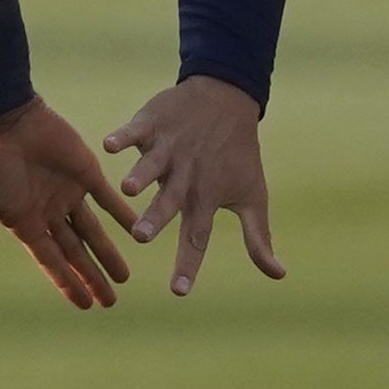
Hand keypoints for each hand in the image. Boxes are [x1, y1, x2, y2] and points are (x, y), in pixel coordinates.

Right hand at [0, 99, 132, 309]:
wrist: (5, 121)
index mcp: (27, 224)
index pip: (53, 262)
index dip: (68, 284)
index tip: (85, 306)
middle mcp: (51, 213)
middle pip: (77, 253)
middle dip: (93, 277)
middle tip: (111, 302)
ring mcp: (70, 193)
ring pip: (95, 231)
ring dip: (109, 253)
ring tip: (125, 277)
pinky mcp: (87, 173)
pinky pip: (109, 199)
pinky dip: (124, 215)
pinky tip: (139, 230)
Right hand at [104, 75, 284, 296]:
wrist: (229, 97)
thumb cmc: (238, 155)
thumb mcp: (253, 196)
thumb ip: (259, 239)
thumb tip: (279, 276)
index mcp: (206, 197)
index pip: (197, 237)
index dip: (188, 264)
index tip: (178, 291)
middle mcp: (187, 176)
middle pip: (170, 201)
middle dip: (156, 218)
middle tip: (142, 237)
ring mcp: (169, 148)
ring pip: (152, 165)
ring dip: (141, 175)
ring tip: (128, 189)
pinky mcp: (154, 124)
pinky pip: (136, 131)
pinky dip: (124, 136)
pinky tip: (109, 144)